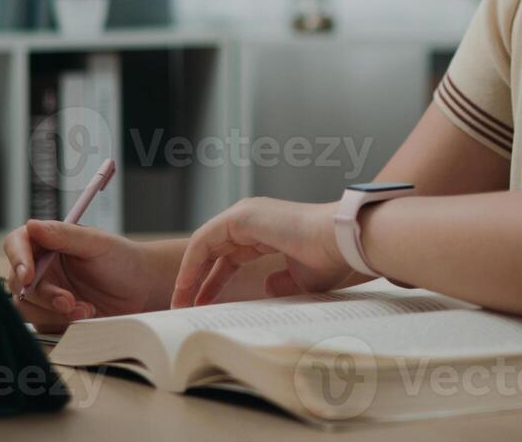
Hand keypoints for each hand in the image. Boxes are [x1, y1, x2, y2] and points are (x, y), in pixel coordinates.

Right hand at [3, 220, 160, 332]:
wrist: (141, 289)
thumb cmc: (122, 259)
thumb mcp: (97, 243)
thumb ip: (64, 235)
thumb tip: (32, 225)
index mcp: (47, 241)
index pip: (17, 244)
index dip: (18, 259)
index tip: (28, 275)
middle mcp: (41, 266)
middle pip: (17, 281)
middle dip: (44, 295)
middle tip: (69, 301)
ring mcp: (45, 292)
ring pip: (27, 307)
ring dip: (54, 312)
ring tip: (86, 310)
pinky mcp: (51, 316)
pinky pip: (43, 324)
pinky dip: (62, 324)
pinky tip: (86, 317)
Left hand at [170, 197, 351, 308]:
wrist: (342, 243)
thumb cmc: (329, 260)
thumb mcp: (301, 280)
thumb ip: (281, 283)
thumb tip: (266, 287)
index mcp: (267, 230)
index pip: (230, 256)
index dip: (215, 281)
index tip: (203, 305)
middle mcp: (253, 218)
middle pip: (214, 251)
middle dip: (197, 280)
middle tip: (184, 307)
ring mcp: (245, 214)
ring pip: (204, 245)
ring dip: (189, 274)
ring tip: (179, 302)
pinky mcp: (240, 217)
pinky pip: (204, 242)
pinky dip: (191, 264)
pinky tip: (185, 286)